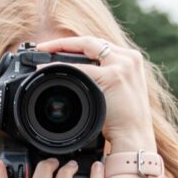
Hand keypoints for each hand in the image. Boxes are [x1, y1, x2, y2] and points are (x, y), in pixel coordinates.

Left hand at [33, 35, 154, 144]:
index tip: (58, 46)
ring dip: (61, 48)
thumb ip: (106, 78)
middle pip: (92, 40)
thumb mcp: (119, 92)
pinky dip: (63, 66)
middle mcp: (129, 58)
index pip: (100, 44)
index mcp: (132, 59)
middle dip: (64, 42)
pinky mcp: (114, 76)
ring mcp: (123, 66)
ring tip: (43, 53)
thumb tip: (82, 75)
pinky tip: (49, 69)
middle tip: (43, 47)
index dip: (77, 43)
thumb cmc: (125, 121)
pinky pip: (81, 67)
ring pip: (86, 46)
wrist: (134, 137)